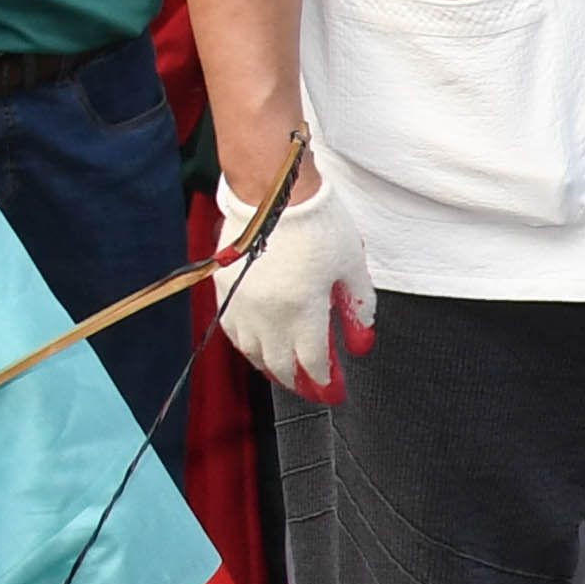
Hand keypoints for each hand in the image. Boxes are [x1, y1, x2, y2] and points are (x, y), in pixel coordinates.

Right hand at [213, 164, 378, 402]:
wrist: (273, 194)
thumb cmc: (317, 226)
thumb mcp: (351, 267)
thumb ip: (358, 306)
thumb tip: (361, 339)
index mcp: (302, 311)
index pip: (312, 361)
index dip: (324, 380)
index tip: (334, 389)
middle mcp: (267, 314)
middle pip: (279, 363)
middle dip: (297, 381)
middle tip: (311, 387)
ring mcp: (241, 303)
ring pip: (252, 351)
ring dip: (270, 366)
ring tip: (285, 372)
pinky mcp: (224, 289)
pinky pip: (232, 330)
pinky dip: (246, 345)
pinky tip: (257, 346)